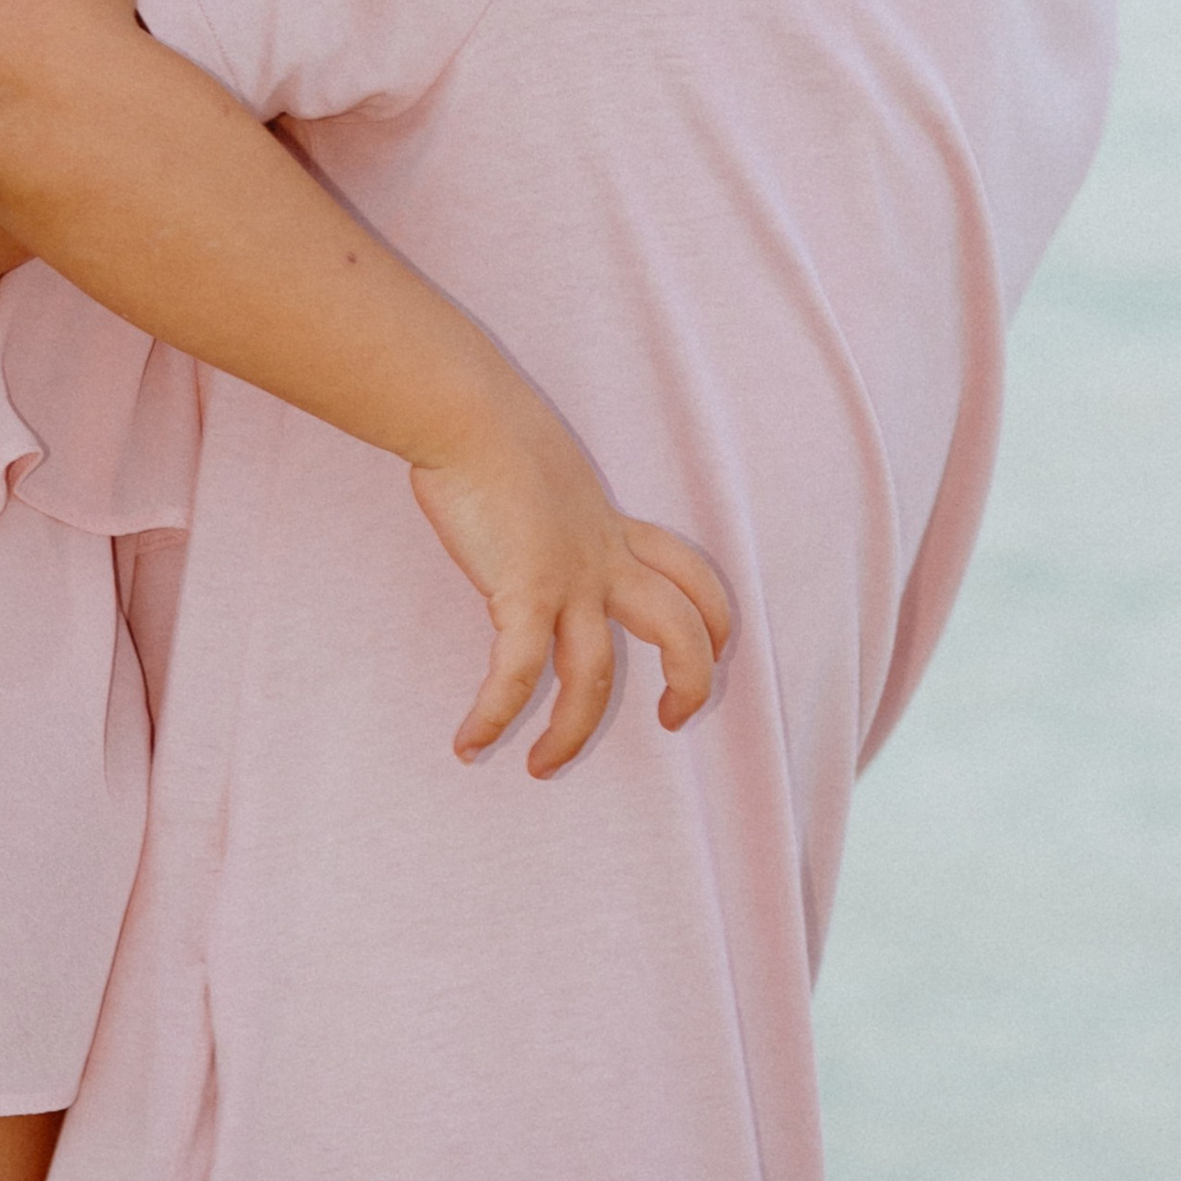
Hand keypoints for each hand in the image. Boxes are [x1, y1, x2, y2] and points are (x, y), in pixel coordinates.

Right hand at [410, 411, 730, 776]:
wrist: (466, 413)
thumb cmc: (487, 427)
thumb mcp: (542, 467)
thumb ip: (547, 505)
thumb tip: (521, 517)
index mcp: (613, 528)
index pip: (692, 576)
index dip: (714, 620)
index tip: (704, 650)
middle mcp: (603, 558)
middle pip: (681, 629)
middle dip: (691, 683)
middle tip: (673, 723)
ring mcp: (568, 578)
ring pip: (597, 674)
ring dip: (572, 732)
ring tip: (544, 767)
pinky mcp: (523, 592)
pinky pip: (517, 674)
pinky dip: (494, 716)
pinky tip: (470, 745)